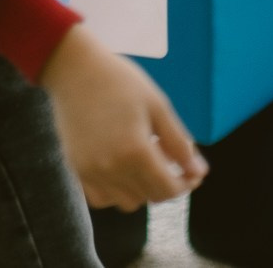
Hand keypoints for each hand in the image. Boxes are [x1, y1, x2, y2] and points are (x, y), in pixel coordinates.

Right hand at [39, 24, 204, 210]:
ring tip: (146, 162)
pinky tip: (123, 170)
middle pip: (150, 197)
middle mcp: (112, 168)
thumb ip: (179, 142)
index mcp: (135, 151)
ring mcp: (91, 172)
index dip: (186, 184)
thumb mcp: (158, 106)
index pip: (168, 189)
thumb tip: (197, 170)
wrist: (74, 69)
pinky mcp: (77, 169)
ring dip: (143, 189)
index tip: (193, 171)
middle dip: (168, 184)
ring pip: (127, 202)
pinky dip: (117, 192)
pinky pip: (102, 198)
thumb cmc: (119, 81)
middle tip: (173, 161)